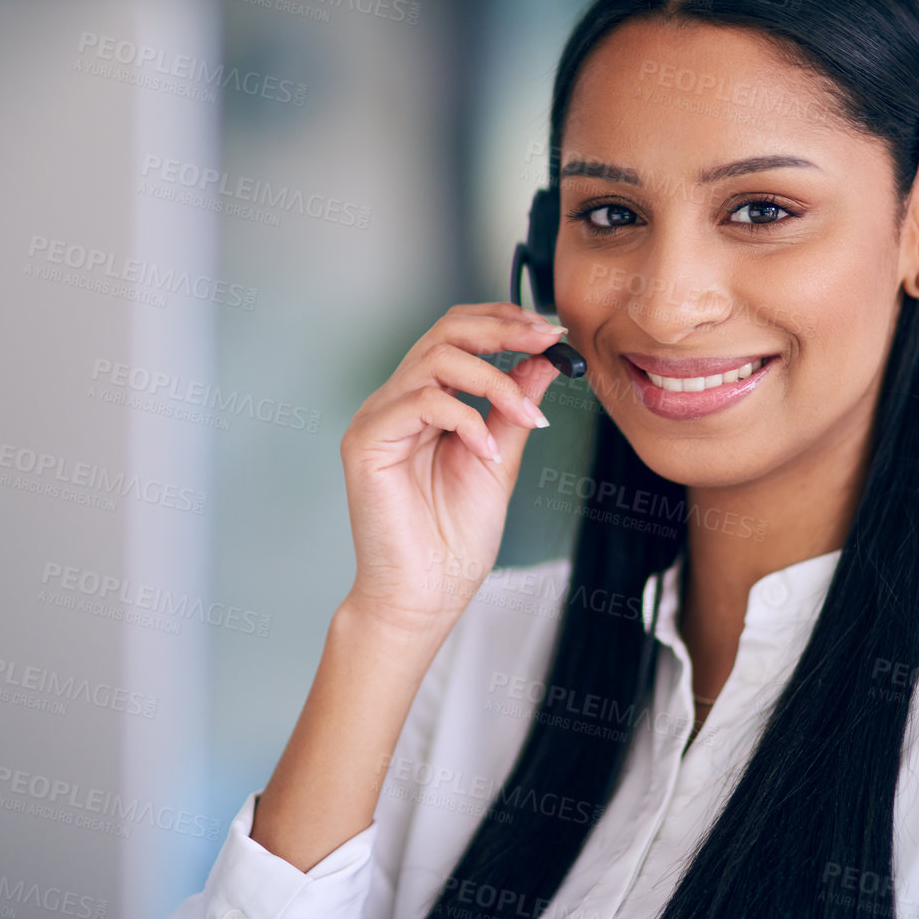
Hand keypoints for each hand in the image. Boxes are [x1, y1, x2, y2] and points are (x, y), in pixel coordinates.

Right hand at [338, 301, 568, 641]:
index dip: (505, 322)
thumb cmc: (455, 540)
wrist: (426, 596)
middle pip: (445, 330)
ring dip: (493, 380)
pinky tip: (487, 450)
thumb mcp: (501, 459)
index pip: (459, 335)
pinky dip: (466, 419)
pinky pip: (420, 402)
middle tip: (547, 341)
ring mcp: (379, 419)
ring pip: (435, 359)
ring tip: (525, 415)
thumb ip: (515, 407)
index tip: (552, 332)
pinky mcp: (366, 441)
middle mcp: (398, 402)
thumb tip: (544, 360)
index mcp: (427, 403)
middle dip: (503, 329)